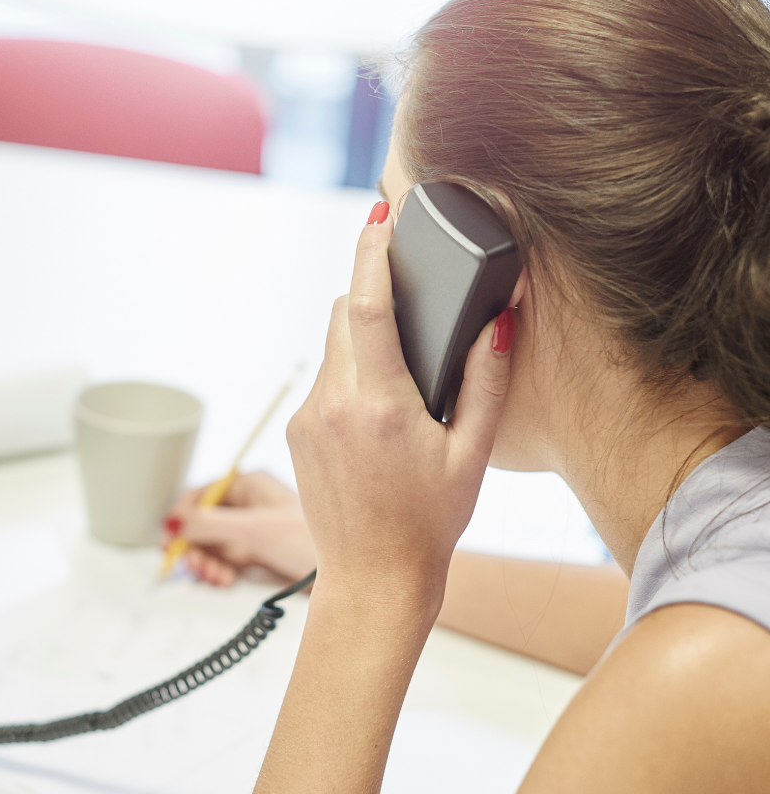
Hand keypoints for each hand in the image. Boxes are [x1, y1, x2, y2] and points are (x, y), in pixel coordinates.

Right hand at [162, 471, 315, 585]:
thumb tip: (172, 521)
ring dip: (206, 562)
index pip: (201, 495)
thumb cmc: (314, 541)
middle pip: (202, 522)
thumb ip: (210, 525)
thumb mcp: (255, 531)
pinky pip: (226, 561)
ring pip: (212, 545)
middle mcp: (249, 504)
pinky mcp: (258, 554)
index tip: (170, 540)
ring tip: (215, 576)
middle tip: (195, 565)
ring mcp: (253, 530)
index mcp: (249, 485)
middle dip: (194, 545)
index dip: (181, 517)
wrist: (352, 572)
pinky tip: (226, 580)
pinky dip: (220, 572)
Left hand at [285, 200, 519, 614]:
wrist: (373, 579)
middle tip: (405, 294)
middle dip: (370, 293)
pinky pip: (323, 381)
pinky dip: (349, 375)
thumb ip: (486, 381)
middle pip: (342, 316)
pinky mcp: (296, 432)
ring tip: (401, 373)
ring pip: (332, 348)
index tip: (379, 215)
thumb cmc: (429, 522)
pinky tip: (377, 409)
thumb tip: (497, 321)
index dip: (371, 252)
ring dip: (361, 339)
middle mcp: (332, 405)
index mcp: (379, 405)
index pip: (365, 305)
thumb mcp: (473, 454)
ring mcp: (307, 419)